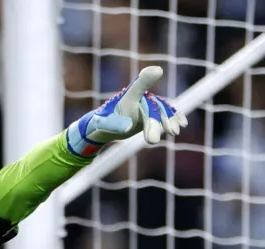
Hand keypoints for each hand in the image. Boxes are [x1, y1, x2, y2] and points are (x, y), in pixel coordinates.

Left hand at [67, 66, 187, 156]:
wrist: (105, 126)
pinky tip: (183, 124)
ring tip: (173, 133)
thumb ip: (115, 124)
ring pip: (162, 109)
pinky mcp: (152, 112)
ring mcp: (147, 104)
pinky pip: (166, 112)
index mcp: (126, 98)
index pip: (137, 87)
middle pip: (152, 106)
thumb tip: (128, 127)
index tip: (156, 70)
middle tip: (153, 140)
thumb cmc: (103, 124)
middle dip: (156, 121)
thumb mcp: (105, 125)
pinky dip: (175, 116)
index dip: (146, 78)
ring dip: (169, 120)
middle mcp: (139, 98)